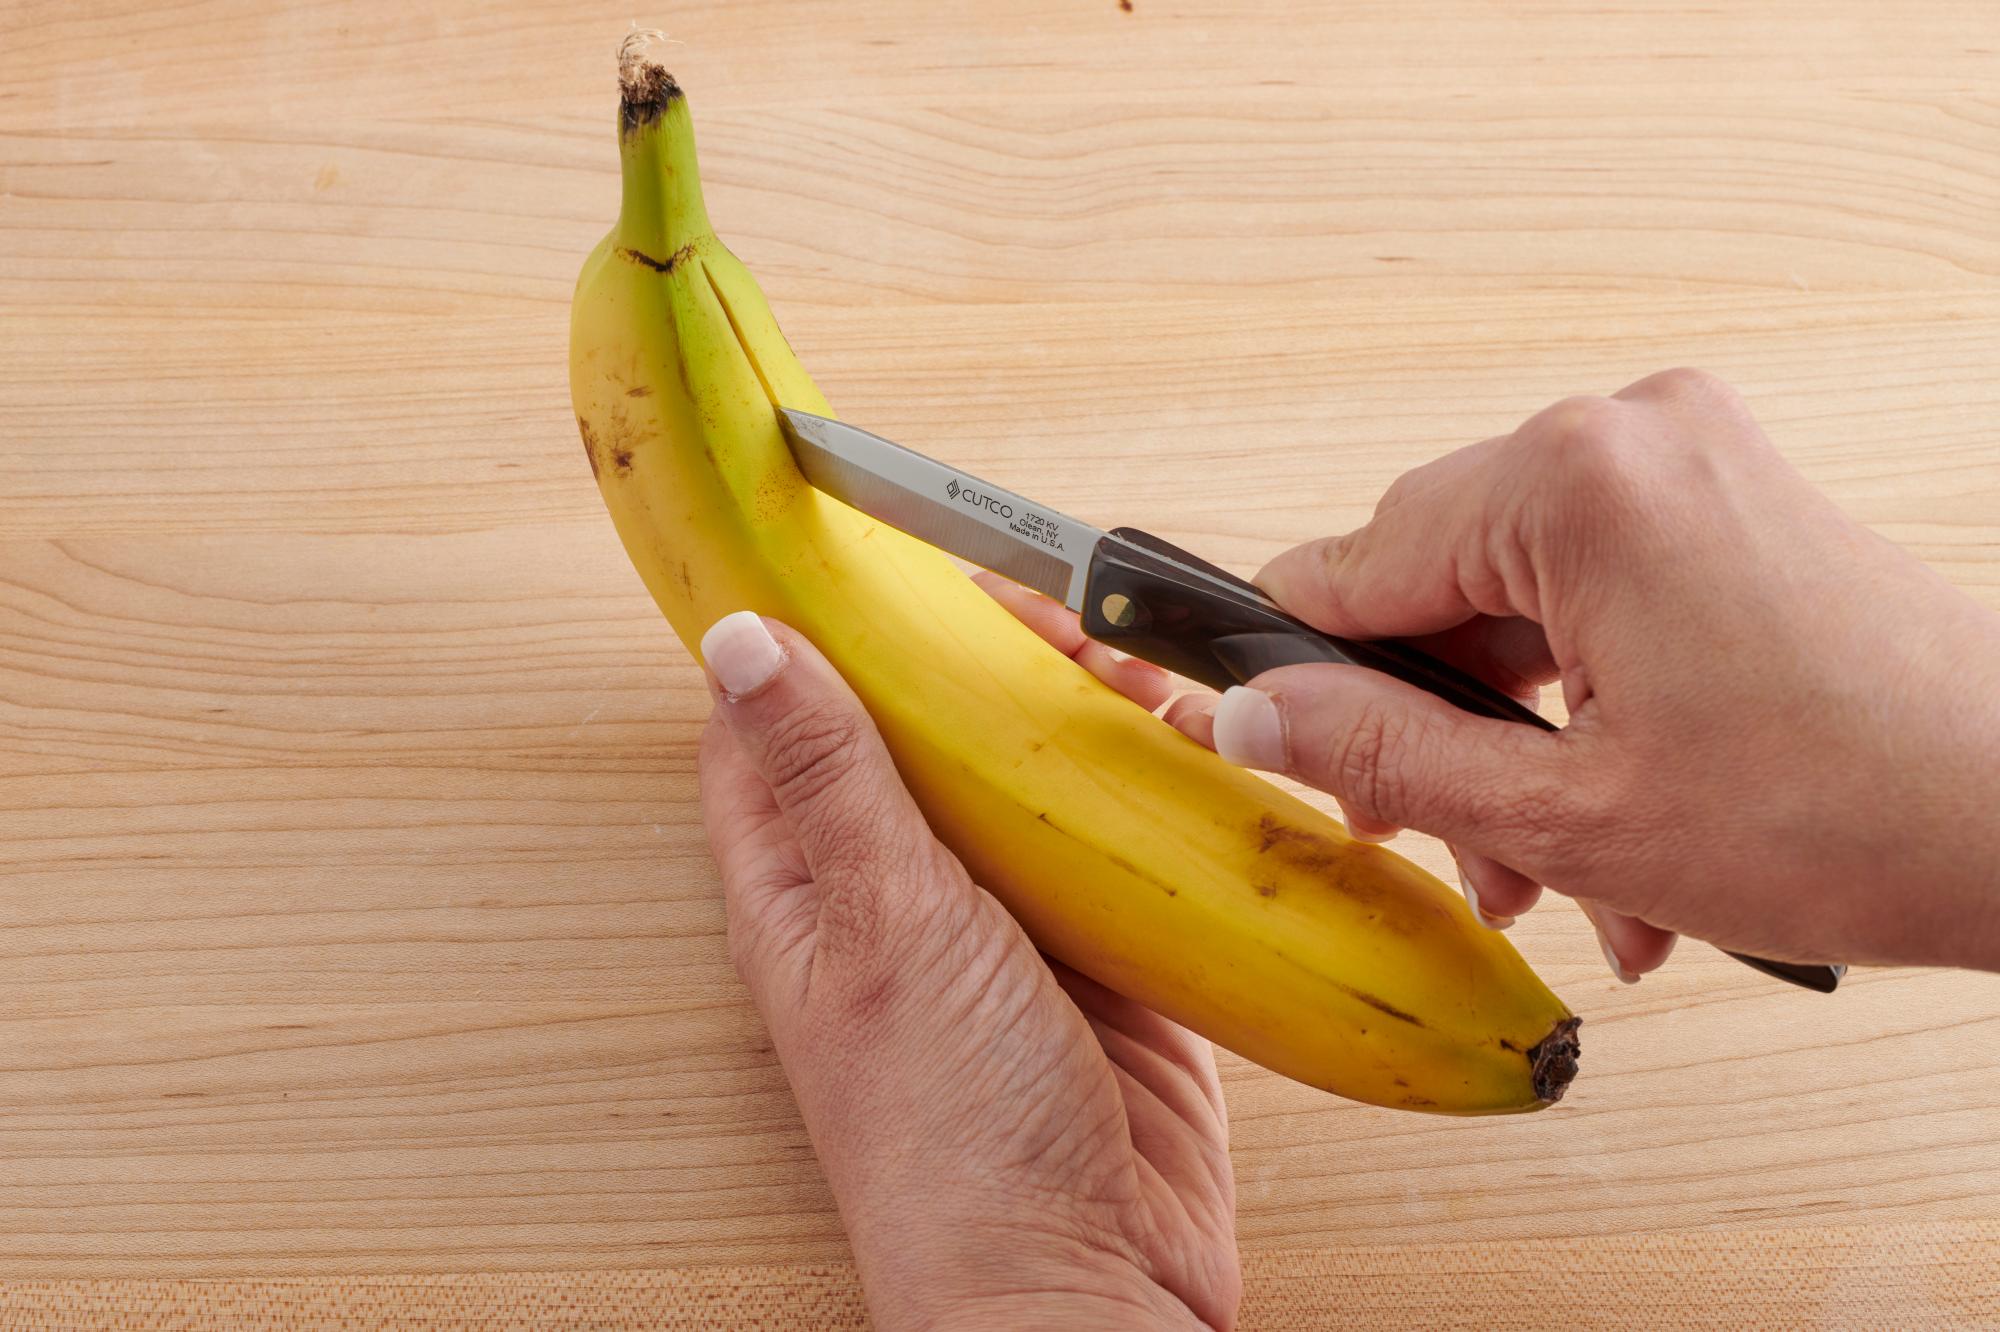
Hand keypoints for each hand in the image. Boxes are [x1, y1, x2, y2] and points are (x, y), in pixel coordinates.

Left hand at [696, 597, 1238, 1329]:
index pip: (781, 721)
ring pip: (1031, 778)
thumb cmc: (951, 1135)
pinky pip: (1124, 845)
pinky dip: (1156, 787)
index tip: (876, 554)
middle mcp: (899, 898)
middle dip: (980, 658)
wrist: (1084, 1281)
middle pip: (925, 734)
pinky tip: (1189, 743)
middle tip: (1044, 614)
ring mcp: (1006, 928)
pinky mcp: (1106, 960)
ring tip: (1126, 662)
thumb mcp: (882, 922)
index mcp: (807, 887)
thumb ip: (829, 775)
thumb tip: (738, 639)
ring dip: (1075, 712)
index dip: (818, 627)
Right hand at [1171, 368, 1999, 976]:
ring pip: (1517, 605)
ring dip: (1514, 744)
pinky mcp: (1730, 501)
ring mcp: (1690, 461)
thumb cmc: (1857, 813)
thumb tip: (1247, 716)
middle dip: (1432, 732)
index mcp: (1573, 483)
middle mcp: (1629, 439)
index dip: (1297, 669)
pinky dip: (1584, 706)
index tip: (1269, 743)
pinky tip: (1612, 830)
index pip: (1351, 559)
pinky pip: (1597, 595)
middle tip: (1445, 849)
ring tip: (1553, 875)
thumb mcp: (1565, 813)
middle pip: (1435, 583)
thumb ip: (1380, 754)